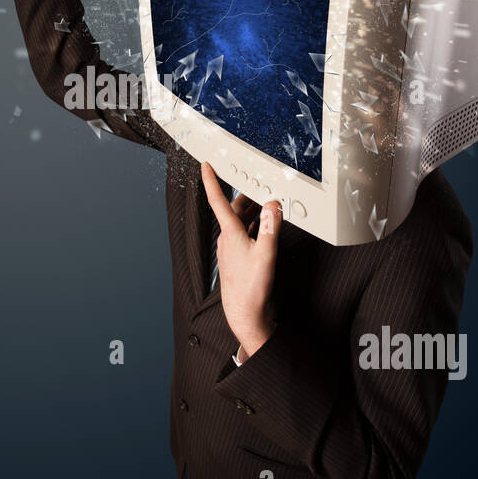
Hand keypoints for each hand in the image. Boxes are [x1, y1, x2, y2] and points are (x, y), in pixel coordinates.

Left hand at [202, 162, 280, 360]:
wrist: (243, 312)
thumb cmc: (251, 287)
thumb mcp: (267, 254)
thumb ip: (270, 227)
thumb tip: (272, 206)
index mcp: (230, 234)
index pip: (218, 201)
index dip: (211, 181)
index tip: (205, 166)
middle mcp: (226, 239)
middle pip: (233, 210)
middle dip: (245, 198)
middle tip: (259, 189)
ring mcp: (229, 249)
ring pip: (237, 222)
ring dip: (250, 213)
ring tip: (266, 208)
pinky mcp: (234, 257)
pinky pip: (241, 234)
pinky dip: (251, 227)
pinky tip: (263, 231)